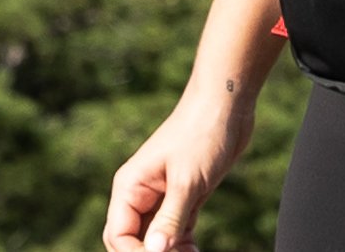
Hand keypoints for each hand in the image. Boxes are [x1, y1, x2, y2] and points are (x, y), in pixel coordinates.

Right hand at [103, 86, 254, 251]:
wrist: (225, 106)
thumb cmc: (200, 133)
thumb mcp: (186, 181)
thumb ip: (170, 219)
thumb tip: (154, 251)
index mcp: (130, 186)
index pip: (118, 235)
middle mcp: (141, 194)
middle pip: (132, 239)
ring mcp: (162, 196)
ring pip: (155, 238)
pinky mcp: (184, 198)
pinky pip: (176, 232)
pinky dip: (184, 246)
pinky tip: (197, 251)